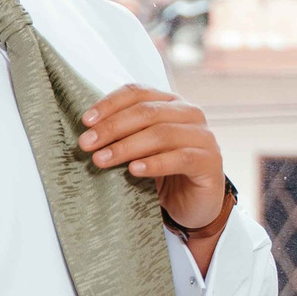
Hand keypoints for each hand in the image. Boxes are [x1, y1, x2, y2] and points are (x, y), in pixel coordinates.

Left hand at [78, 84, 225, 229]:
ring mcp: (203, 136)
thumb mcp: (140, 149)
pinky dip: (154, 163)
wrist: (194, 203)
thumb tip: (88, 134)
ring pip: (161, 134)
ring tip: (101, 160)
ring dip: (126, 147)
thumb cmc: (163, 171)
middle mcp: (189, 113)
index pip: (137, 93)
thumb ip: (123, 136)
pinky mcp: (210, 161)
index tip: (85, 121)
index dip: (109, 104)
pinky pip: (180, 158)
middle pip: (146, 112)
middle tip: (87, 144)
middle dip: (112, 127)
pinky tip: (134, 170)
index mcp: (170, 102)